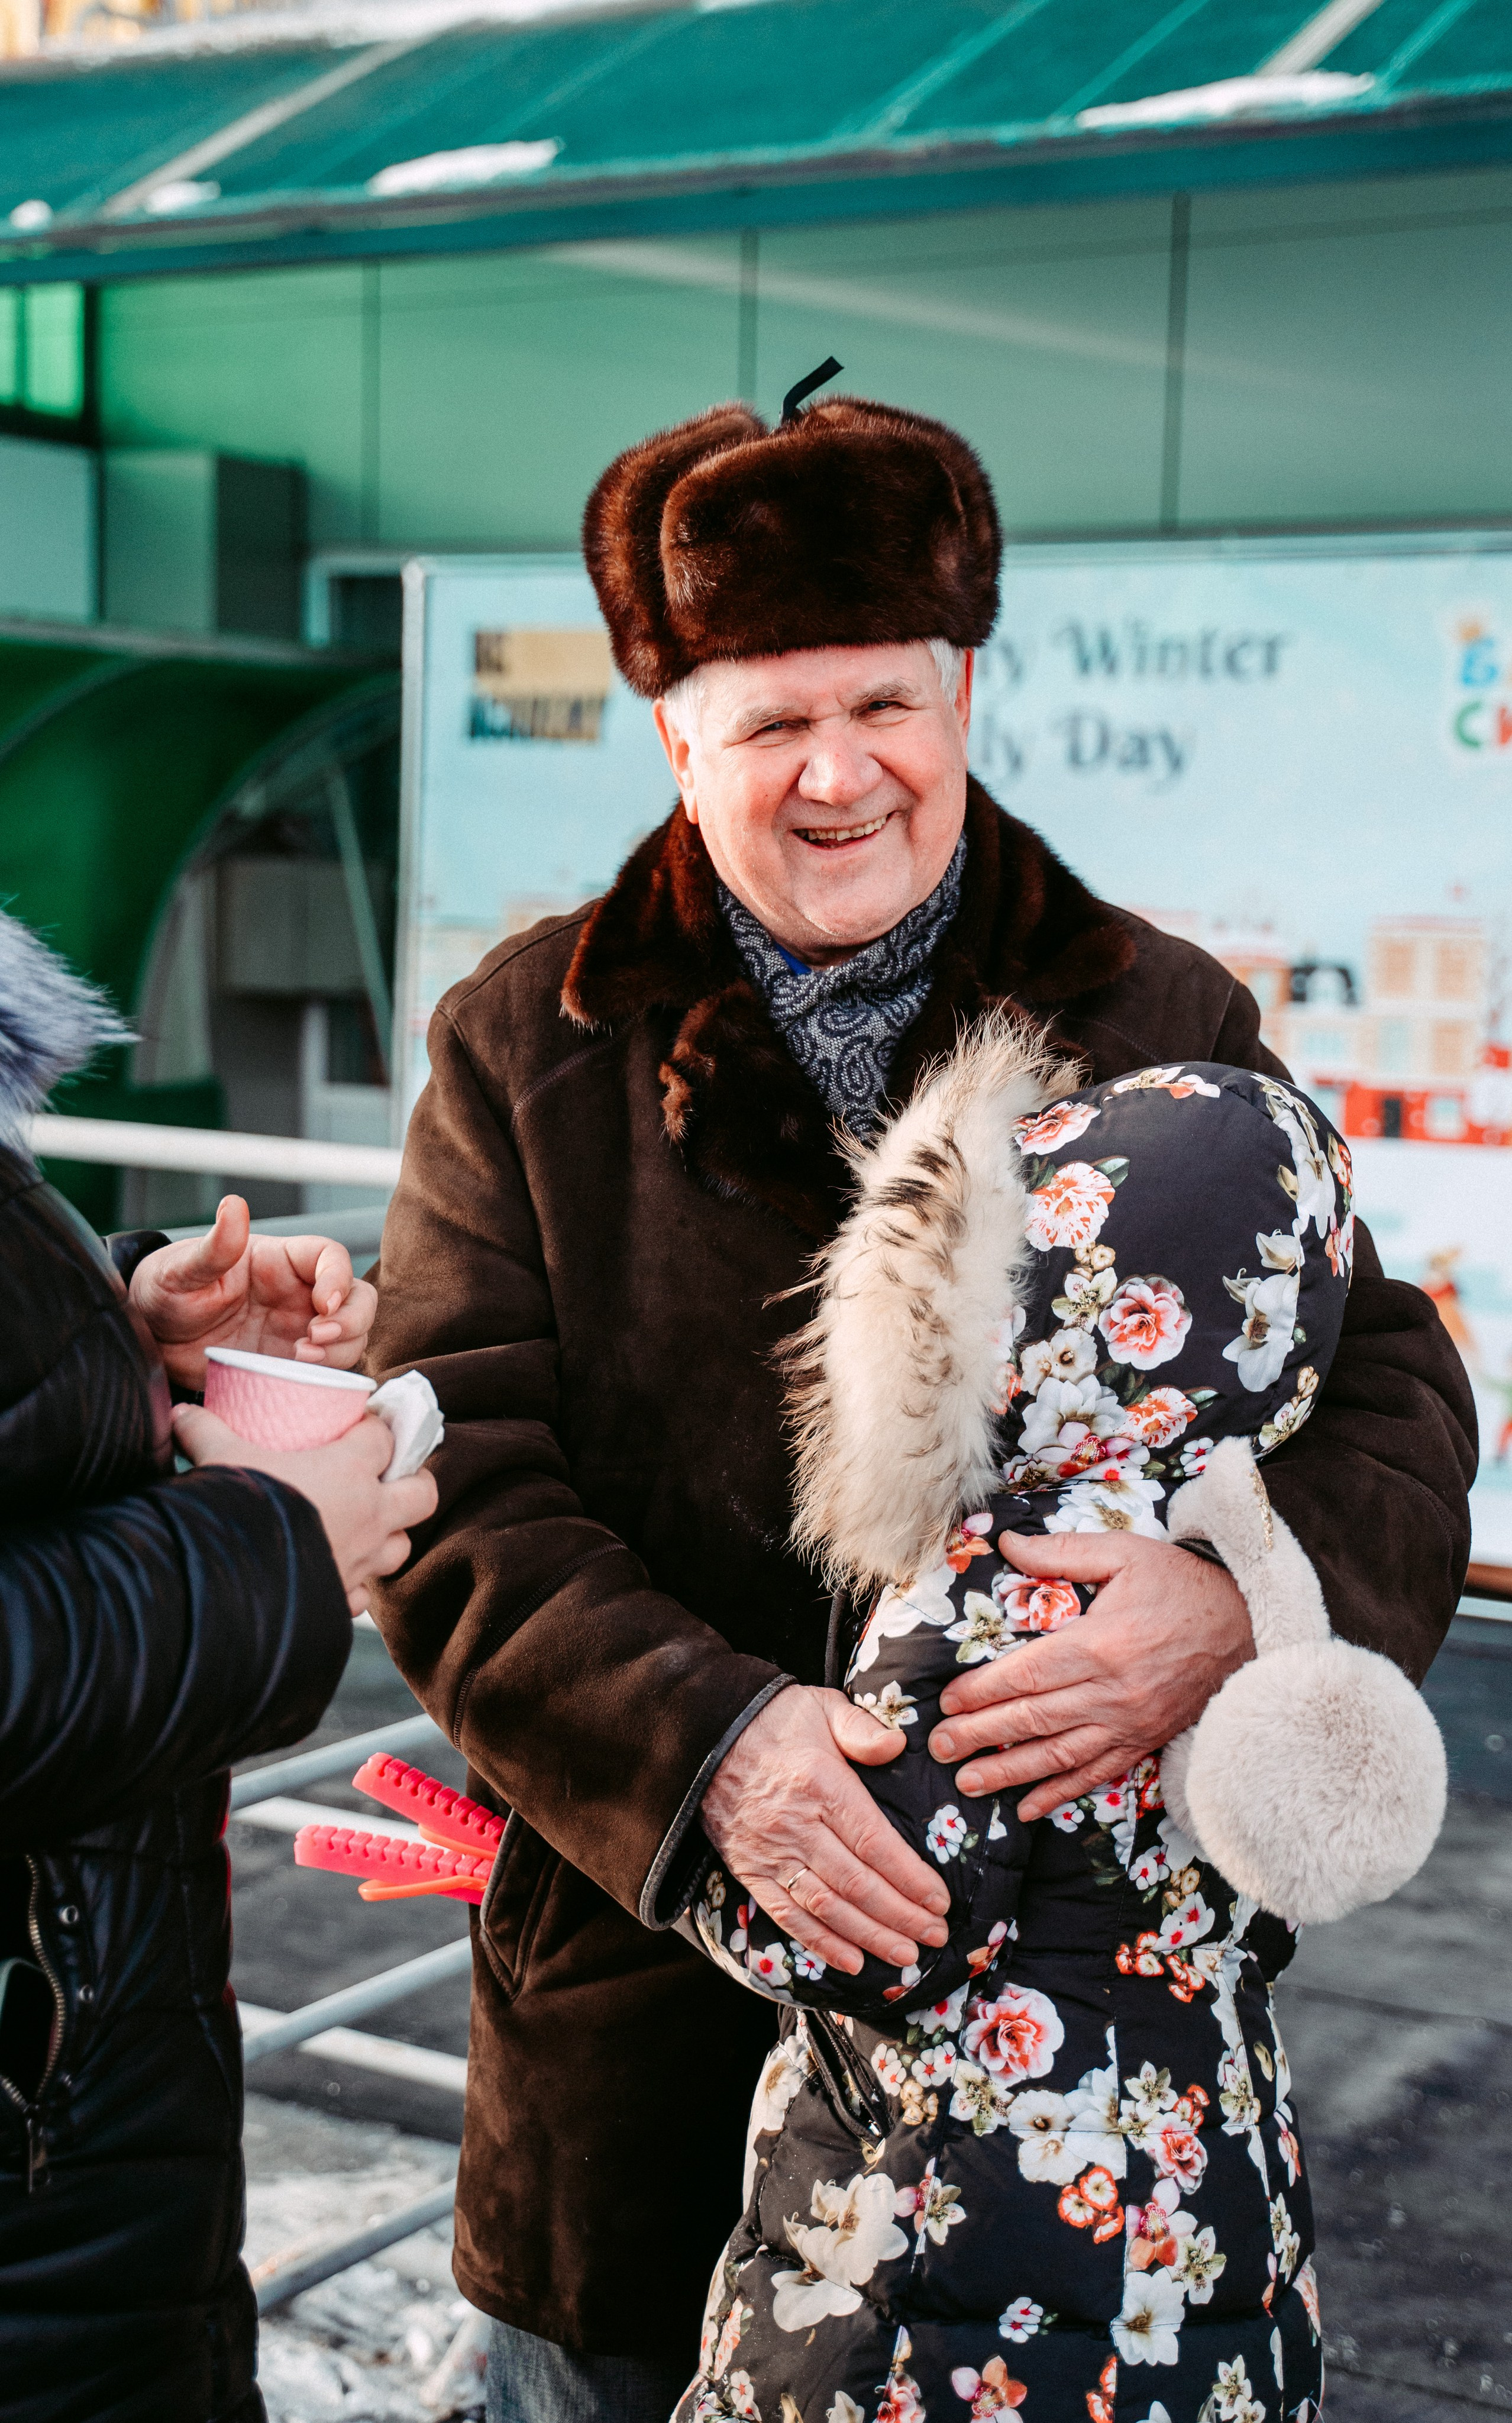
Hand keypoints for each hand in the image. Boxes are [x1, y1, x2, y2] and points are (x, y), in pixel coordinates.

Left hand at [130, 1195, 378, 1389]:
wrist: (151, 1344)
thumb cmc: (165, 1295)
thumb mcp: (181, 1270)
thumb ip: (214, 1245)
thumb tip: (233, 1206)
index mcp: (279, 1262)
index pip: (330, 1257)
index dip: (339, 1278)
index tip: (322, 1304)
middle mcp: (298, 1295)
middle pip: (357, 1298)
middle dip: (351, 1319)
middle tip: (316, 1338)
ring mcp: (297, 1331)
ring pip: (351, 1337)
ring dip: (340, 1351)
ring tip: (301, 1360)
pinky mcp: (290, 1365)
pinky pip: (327, 1371)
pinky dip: (325, 1378)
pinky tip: (297, 1379)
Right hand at [171, 1404, 437, 1614]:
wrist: (227, 1585)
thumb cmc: (235, 1510)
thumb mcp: (218, 1460)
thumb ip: (204, 1431)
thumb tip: (181, 1413)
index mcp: (349, 1471)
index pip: (383, 1438)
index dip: (376, 1428)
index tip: (360, 1426)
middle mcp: (368, 1516)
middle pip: (422, 1492)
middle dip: (413, 1482)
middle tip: (388, 1476)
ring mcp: (361, 1561)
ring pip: (401, 1545)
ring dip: (389, 1535)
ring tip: (365, 1526)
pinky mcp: (344, 1599)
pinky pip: (365, 1592)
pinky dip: (356, 1581)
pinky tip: (334, 1572)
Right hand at [701, 1684, 950, 1976]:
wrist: (707, 1734)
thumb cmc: (776, 1720)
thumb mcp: (823, 1707)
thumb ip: (863, 1728)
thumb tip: (898, 1746)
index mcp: (820, 1784)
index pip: (874, 1843)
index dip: (910, 1878)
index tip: (940, 1900)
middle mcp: (796, 1825)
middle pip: (856, 1883)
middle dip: (901, 1915)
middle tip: (936, 1935)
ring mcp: (771, 1853)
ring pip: (826, 1906)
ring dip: (869, 1936)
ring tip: (905, 1955)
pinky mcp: (750, 1870)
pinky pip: (787, 1915)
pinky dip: (820, 1943)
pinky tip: (852, 1960)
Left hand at [927, 1532, 1252, 1820]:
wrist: (1246, 1625)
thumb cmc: (1179, 1584)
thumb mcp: (1123, 1553)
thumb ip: (1062, 1552)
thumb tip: (1007, 1543)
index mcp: (1100, 1645)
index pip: (1027, 1675)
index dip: (982, 1692)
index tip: (948, 1703)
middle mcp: (1112, 1693)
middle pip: (1034, 1719)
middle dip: (981, 1735)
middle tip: (940, 1747)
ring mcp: (1129, 1724)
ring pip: (1058, 1755)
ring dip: (1009, 1772)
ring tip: (968, 1782)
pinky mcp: (1144, 1742)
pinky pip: (1096, 1774)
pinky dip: (1060, 1794)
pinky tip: (1027, 1808)